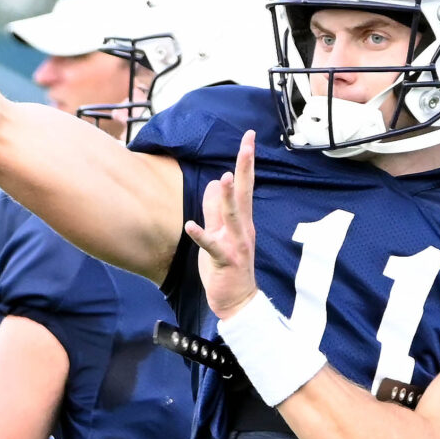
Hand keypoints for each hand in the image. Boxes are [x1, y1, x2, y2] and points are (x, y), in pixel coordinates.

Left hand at [183, 131, 262, 319]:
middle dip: (246, 167)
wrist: (238, 301)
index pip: (245, 185)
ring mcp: (236, 244)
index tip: (249, 137)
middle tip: (248, 143)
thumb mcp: (221, 232)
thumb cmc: (228, 267)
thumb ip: (216, 208)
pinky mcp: (225, 261)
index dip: (246, 161)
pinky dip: (202, 235)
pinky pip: (212, 246)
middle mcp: (243, 228)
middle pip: (245, 192)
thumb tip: (216, 181)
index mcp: (242, 220)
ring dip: (228, 197)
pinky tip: (190, 225)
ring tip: (224, 177)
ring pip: (233, 216)